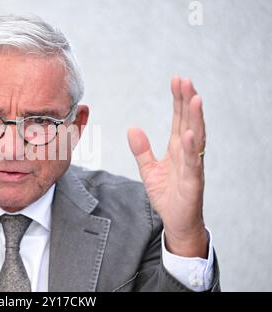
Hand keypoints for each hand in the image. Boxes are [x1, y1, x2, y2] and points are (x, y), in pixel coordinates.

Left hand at [127, 76, 206, 257]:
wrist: (176, 222)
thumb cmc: (167, 196)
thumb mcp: (148, 170)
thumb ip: (141, 150)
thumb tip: (132, 128)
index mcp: (176, 148)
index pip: (178, 119)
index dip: (178, 100)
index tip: (176, 80)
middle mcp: (187, 153)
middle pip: (188, 122)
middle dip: (187, 101)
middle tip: (185, 80)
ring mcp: (192, 166)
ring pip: (195, 138)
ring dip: (195, 118)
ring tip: (194, 98)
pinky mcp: (192, 182)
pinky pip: (192, 163)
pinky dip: (190, 148)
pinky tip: (188, 134)